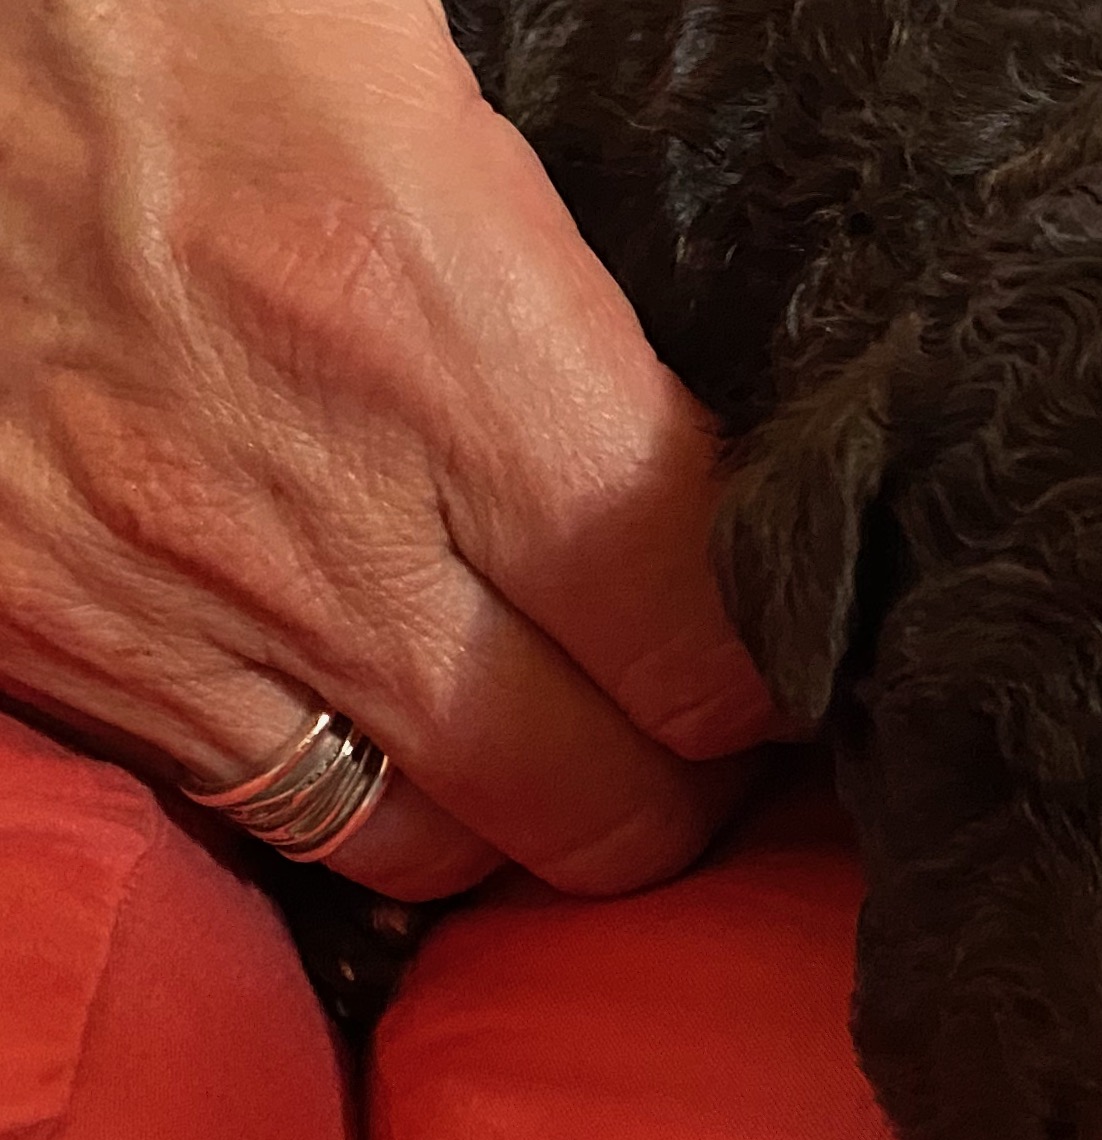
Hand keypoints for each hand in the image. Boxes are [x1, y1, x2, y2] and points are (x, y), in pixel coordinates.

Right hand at [0, 0, 777, 900]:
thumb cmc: (182, 15)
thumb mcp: (433, 103)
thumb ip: (575, 319)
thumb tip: (687, 480)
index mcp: (448, 340)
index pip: (691, 638)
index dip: (761, 684)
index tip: (774, 668)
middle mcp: (312, 509)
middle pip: (586, 795)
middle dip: (677, 790)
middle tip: (695, 736)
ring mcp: (159, 596)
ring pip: (425, 842)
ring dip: (520, 818)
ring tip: (556, 747)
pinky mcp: (36, 632)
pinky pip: (250, 807)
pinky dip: (352, 798)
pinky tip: (388, 728)